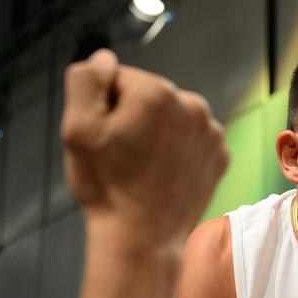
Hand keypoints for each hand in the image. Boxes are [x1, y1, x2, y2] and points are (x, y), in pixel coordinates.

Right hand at [61, 49, 228, 249]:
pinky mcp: (220, 156)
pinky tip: (164, 174)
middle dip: (132, 118)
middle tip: (122, 156)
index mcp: (157, 92)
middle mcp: (193, 105)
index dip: (103, 107)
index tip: (105, 137)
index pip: (118, 79)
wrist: (143, 238)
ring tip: (143, 167)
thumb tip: (104, 59)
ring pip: (171, 118)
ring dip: (156, 134)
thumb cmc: (107, 186)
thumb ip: (86, 80)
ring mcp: (211, 132)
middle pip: (148, 97)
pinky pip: (191, 141)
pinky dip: (177, 152)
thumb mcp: (77, 128)